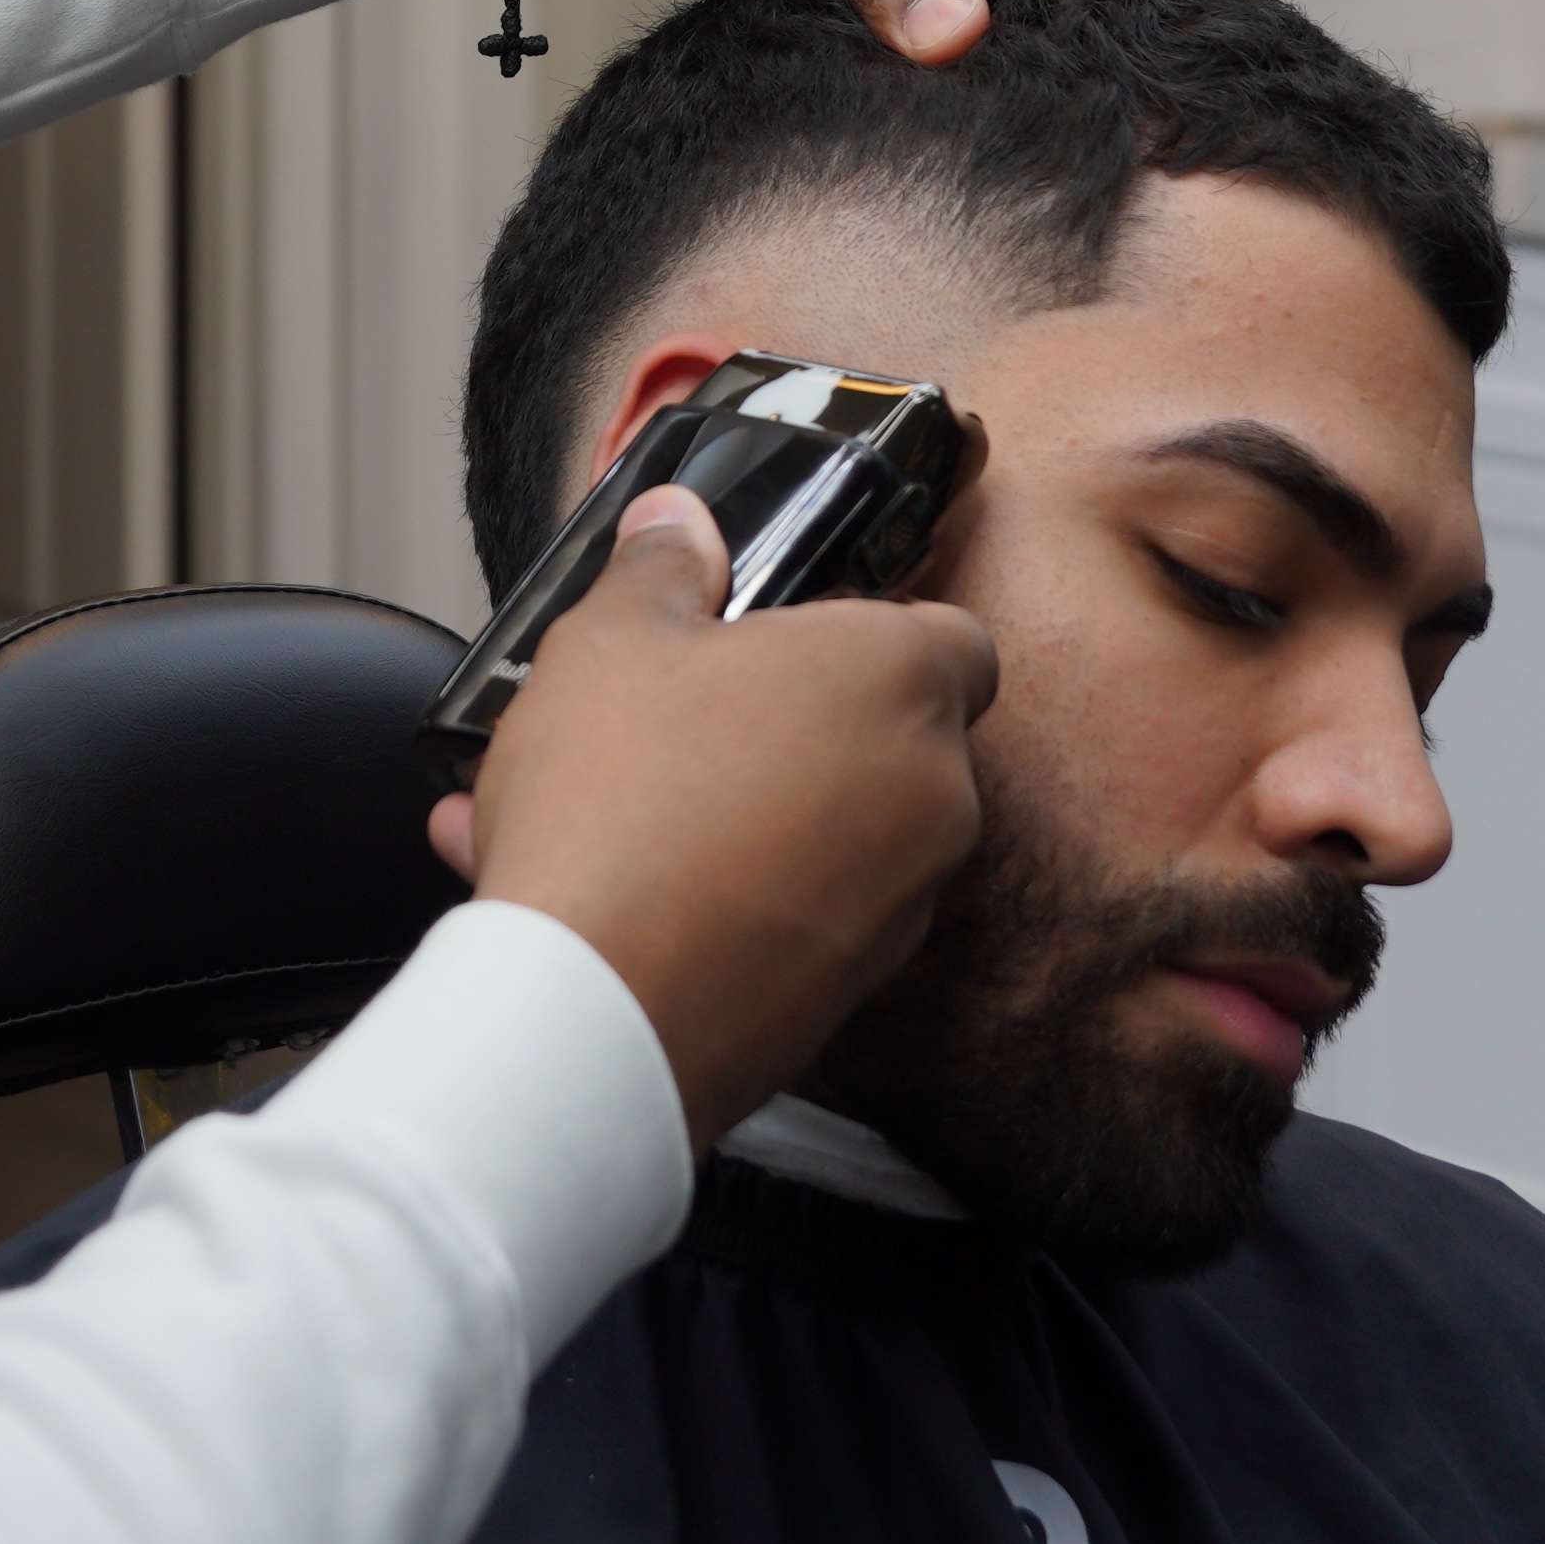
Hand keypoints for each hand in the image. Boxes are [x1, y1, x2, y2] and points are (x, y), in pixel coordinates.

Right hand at [421, 488, 997, 1148]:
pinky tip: (611, 887)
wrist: (596, 1016)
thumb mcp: (607, 640)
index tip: (787, 635)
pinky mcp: (853, 989)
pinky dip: (728, 896)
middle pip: (882, 734)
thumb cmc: (620, 817)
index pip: (947, 631)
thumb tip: (676, 526)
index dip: (868, 626)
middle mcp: (933, 792)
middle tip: (684, 720)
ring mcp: (904, 901)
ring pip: (830, 831)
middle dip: (789, 726)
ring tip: (613, 811)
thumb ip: (656, 568)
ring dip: (747, 813)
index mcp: (897, 677)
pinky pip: (795, 913)